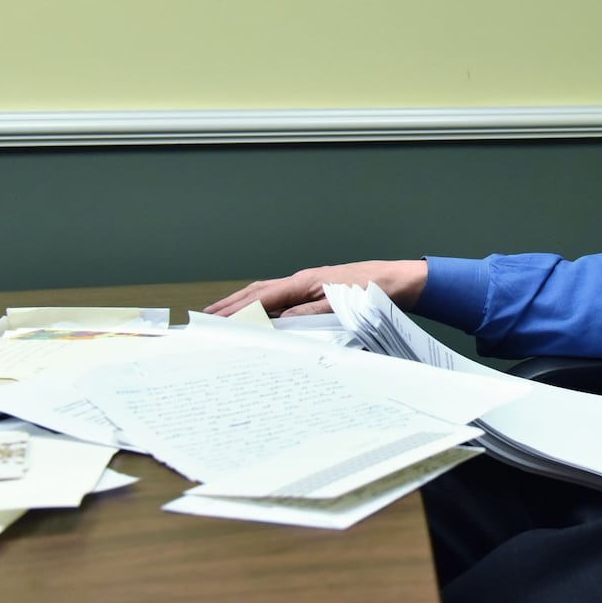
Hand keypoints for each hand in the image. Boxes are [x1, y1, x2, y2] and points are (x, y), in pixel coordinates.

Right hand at [204, 260, 427, 316]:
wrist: (395, 281)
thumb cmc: (370, 291)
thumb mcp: (338, 306)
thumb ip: (306, 314)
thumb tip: (276, 321)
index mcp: (303, 283)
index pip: (261, 298)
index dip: (236, 310)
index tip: (214, 320)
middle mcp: (301, 281)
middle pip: (257, 292)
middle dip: (231, 305)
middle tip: (206, 318)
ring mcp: (307, 284)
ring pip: (267, 294)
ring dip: (245, 304)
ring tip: (224, 316)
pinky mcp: (315, 290)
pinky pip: (281, 298)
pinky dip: (264, 306)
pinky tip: (260, 316)